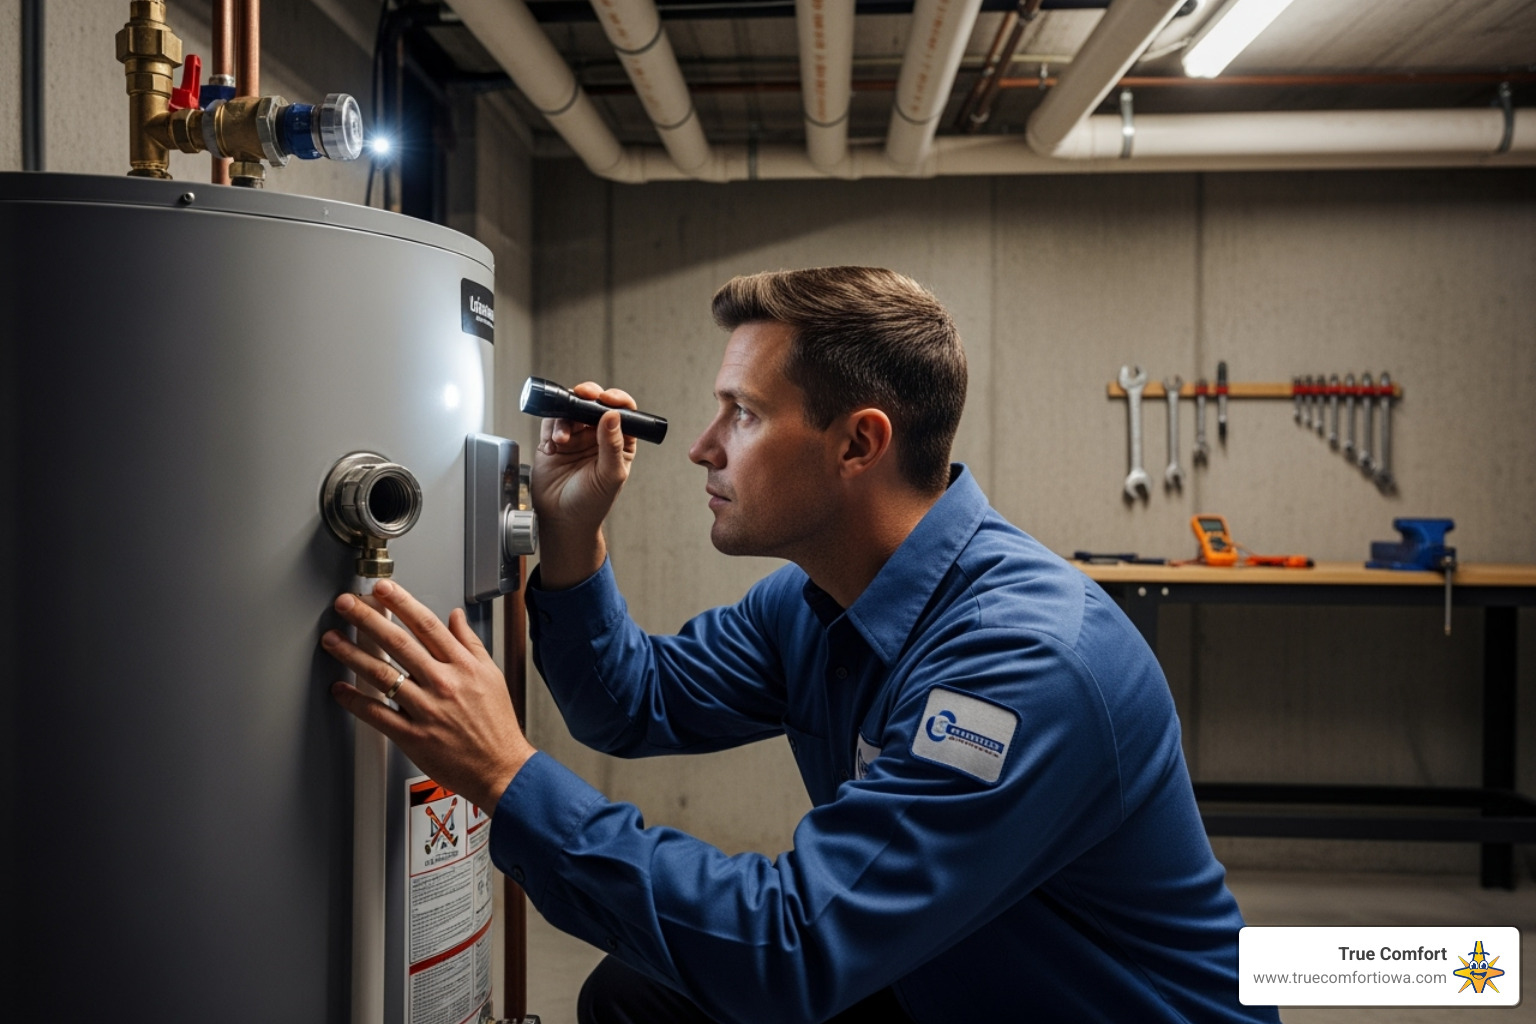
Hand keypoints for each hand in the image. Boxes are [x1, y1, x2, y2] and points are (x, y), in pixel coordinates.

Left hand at [323, 579, 533, 812]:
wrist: (501, 768)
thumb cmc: (497, 725)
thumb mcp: (491, 675)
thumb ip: (470, 643)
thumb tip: (456, 618)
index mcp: (462, 665)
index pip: (426, 624)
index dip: (401, 602)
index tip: (382, 589)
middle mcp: (443, 683)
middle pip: (398, 642)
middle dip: (366, 618)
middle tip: (345, 604)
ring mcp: (426, 709)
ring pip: (382, 675)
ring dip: (352, 654)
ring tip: (332, 640)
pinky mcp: (413, 736)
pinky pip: (377, 714)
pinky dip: (355, 701)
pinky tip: (340, 689)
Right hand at [531, 381, 637, 587]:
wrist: (563, 520)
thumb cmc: (592, 504)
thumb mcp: (609, 475)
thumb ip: (612, 445)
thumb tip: (613, 416)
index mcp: (619, 442)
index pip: (623, 412)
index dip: (617, 400)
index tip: (608, 399)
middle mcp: (597, 436)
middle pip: (595, 404)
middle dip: (589, 395)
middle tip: (584, 395)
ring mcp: (575, 437)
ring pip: (572, 409)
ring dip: (567, 415)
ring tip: (565, 437)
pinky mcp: (553, 441)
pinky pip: (552, 422)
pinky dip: (553, 426)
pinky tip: (556, 443)